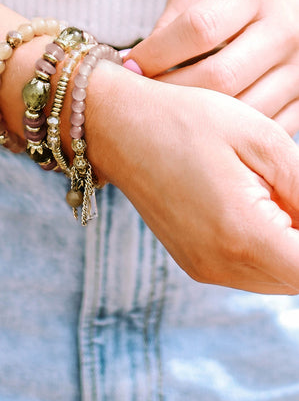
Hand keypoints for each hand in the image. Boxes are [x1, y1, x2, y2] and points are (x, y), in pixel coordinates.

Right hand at [87, 64, 298, 293]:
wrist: (119, 126)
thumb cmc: (187, 120)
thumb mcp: (261, 139)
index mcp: (241, 234)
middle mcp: (220, 265)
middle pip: (298, 278)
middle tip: (285, 187)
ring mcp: (204, 268)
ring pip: (278, 279)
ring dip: (291, 246)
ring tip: (272, 192)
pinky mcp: (195, 263)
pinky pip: (252, 272)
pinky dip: (269, 247)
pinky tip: (258, 206)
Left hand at [125, 0, 298, 134]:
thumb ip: (170, 24)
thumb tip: (135, 66)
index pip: (199, 29)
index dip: (157, 53)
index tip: (131, 67)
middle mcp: (283, 30)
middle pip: (220, 77)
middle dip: (173, 92)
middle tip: (145, 97)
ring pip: (242, 111)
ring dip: (199, 118)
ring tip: (172, 113)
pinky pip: (264, 128)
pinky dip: (230, 132)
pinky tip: (207, 124)